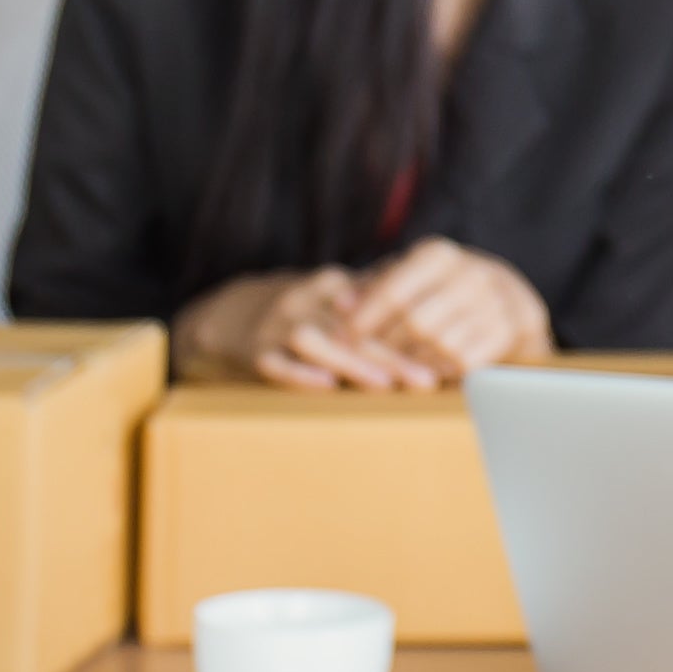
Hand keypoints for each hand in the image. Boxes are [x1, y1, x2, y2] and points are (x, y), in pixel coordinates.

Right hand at [174, 266, 439, 391]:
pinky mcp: (252, 352)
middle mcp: (304, 299)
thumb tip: (436, 310)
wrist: (230, 316)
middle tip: (425, 380)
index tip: (442, 352)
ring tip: (383, 385)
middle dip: (390, 354)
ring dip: (350, 363)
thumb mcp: (337, 296)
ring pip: (312, 340)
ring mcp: (275, 326)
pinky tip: (326, 386)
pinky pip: (272, 363)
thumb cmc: (304, 311)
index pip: (376, 307)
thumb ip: (378, 299)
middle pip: (351, 327)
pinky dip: (299, 374)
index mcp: (331, 284)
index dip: (410, 332)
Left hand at [336, 239, 553, 379]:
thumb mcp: (405, 275)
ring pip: (439, 345)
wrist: (506, 297)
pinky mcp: (507, 332)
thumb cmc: (437, 287)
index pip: (393, 291)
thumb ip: (370, 287)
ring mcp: (494, 303)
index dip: (363, 319)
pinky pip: (463, 361)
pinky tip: (428, 365)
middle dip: (387, 344)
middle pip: (415, 323)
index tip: (341, 337)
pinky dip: (441, 367)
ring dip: (414, 359)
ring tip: (397, 361)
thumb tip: (340, 306)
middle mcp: (471, 274)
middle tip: (367, 356)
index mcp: (439, 255)